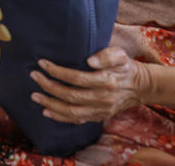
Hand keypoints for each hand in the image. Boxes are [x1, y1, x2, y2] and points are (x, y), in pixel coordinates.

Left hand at [29, 46, 152, 123]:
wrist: (140, 87)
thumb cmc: (125, 66)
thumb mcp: (120, 54)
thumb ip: (106, 55)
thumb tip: (89, 61)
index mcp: (106, 81)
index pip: (77, 78)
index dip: (58, 72)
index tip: (42, 63)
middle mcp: (103, 98)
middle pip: (71, 96)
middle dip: (49, 86)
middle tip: (34, 76)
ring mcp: (100, 110)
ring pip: (71, 111)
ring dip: (51, 104)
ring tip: (35, 96)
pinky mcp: (98, 116)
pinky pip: (77, 120)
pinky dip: (60, 117)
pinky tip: (47, 111)